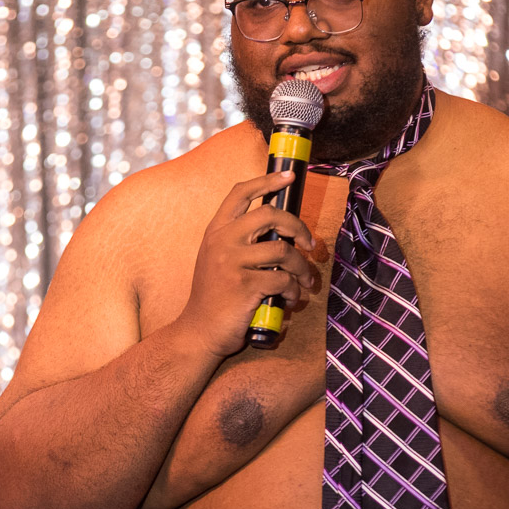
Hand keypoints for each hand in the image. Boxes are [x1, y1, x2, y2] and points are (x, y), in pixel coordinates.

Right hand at [177, 169, 319, 357]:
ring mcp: (232, 262)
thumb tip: (281, 232)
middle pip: (270, 215)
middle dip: (298, 227)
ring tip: (304, 281)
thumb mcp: (218, 260)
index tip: (287, 176)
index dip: (267, 181)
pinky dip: (293, 290)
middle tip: (310, 244)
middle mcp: (222, 241)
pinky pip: (282, 280)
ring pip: (283, 251)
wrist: (199, 332)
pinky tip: (290, 299)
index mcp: (216, 231)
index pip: (240, 193)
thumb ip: (240, 242)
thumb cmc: (215, 298)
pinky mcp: (245, 285)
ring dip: (301, 267)